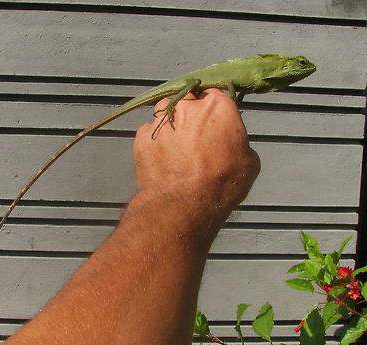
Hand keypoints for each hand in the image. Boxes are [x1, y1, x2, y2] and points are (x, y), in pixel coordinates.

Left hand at [133, 89, 259, 216]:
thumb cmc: (220, 184)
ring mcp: (161, 120)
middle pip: (187, 99)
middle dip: (190, 113)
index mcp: (217, 106)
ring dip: (170, 123)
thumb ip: (238, 141)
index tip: (214, 124)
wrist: (184, 204)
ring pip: (164, 111)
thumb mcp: (248, 163)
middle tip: (194, 136)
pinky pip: (148, 133)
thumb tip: (231, 143)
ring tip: (176, 147)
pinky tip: (162, 159)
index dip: (214, 110)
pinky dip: (154, 143)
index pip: (214, 94)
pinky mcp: (142, 137)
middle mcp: (187, 106)